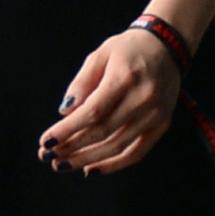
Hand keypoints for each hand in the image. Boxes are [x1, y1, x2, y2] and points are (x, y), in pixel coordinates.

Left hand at [38, 29, 181, 175]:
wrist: (167, 47)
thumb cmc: (128, 50)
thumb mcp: (100, 55)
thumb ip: (81, 83)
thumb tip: (65, 112)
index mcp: (125, 78)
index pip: (93, 112)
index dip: (68, 130)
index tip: (46, 140)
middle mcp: (143, 98)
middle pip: (103, 132)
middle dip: (72, 147)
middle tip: (48, 156)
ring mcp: (155, 115)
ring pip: (117, 146)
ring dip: (86, 159)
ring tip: (63, 163)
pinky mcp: (161, 125)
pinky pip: (136, 153)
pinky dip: (113, 165)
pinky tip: (90, 168)